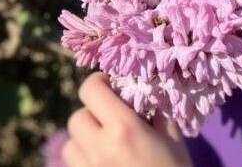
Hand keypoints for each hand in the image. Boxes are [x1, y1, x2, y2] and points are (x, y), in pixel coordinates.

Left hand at [62, 72, 191, 166]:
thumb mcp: (171, 137)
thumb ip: (154, 110)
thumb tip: (142, 92)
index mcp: (123, 128)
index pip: (90, 90)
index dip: (99, 83)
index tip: (111, 87)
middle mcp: (100, 148)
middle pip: (76, 118)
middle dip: (92, 114)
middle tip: (110, 120)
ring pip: (70, 145)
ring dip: (84, 141)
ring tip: (105, 146)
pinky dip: (84, 161)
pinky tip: (104, 164)